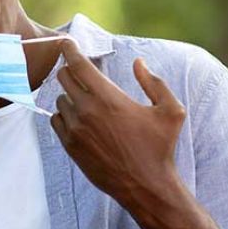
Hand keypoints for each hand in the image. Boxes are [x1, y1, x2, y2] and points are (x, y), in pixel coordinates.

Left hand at [50, 40, 186, 210]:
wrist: (146, 186)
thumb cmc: (160, 148)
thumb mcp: (171, 111)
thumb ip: (155, 83)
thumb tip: (139, 63)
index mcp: (108, 98)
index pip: (78, 65)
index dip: (70, 49)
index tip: (66, 42)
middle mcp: (87, 111)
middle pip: (63, 77)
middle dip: (71, 71)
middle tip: (83, 74)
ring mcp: (75, 130)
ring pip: (59, 99)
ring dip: (70, 96)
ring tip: (88, 102)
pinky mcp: (70, 146)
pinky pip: (56, 120)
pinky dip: (65, 116)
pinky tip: (81, 119)